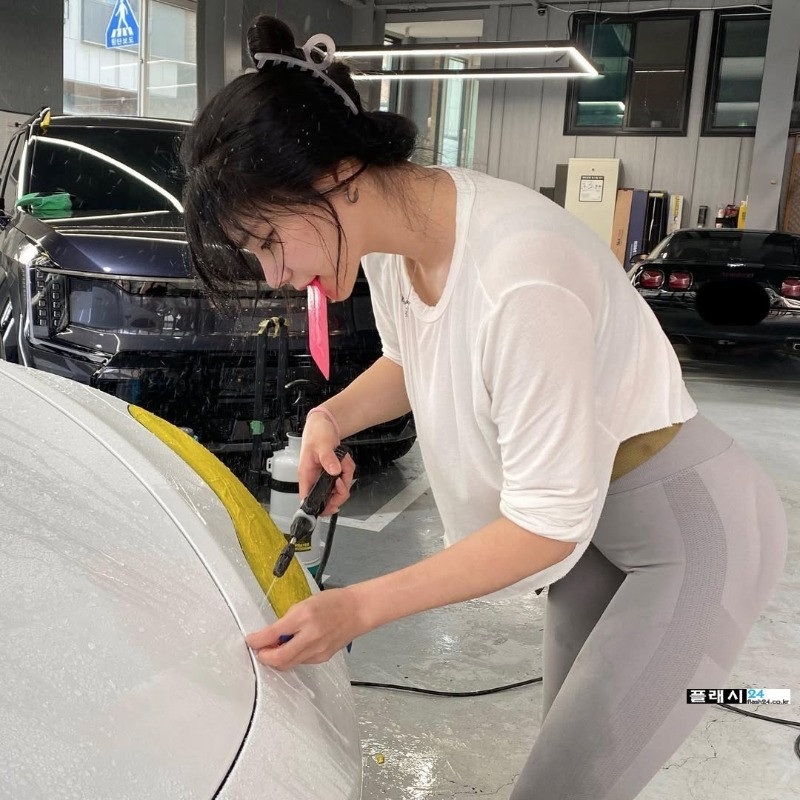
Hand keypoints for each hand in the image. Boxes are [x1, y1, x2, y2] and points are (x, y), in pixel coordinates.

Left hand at [245, 587, 365, 669]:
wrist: (358, 610)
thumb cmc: (333, 602)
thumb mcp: (305, 603)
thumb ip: (288, 620)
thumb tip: (271, 634)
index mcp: (304, 616)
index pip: (273, 634)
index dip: (257, 640)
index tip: (250, 640)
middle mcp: (310, 636)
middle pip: (279, 658)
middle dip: (264, 656)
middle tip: (259, 650)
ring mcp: (318, 650)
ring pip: (288, 664)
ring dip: (276, 659)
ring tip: (274, 648)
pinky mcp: (323, 658)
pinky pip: (300, 662)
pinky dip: (292, 657)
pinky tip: (293, 647)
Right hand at [299, 412, 355, 516]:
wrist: (324, 423)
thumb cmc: (317, 432)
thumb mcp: (322, 444)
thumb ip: (328, 458)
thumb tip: (333, 471)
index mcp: (306, 475)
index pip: (308, 500)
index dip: (319, 508)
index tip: (333, 506)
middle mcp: (314, 478)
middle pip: (328, 498)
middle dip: (340, 491)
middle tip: (343, 480)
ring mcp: (324, 476)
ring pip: (339, 489)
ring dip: (346, 477)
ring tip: (343, 462)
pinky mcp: (332, 473)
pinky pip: (344, 478)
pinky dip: (348, 470)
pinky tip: (344, 460)